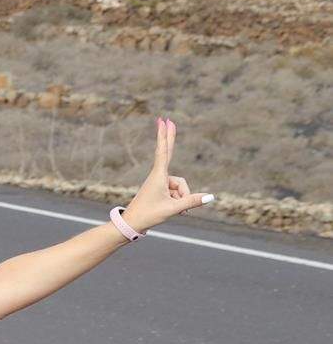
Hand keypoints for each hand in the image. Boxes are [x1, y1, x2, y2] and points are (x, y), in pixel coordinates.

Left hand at [122, 117, 211, 232]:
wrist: (132, 224)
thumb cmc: (149, 215)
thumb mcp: (173, 209)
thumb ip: (192, 201)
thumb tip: (211, 197)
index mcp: (158, 176)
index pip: (164, 151)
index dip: (166, 136)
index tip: (164, 121)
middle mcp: (159, 176)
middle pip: (168, 153)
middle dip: (169, 137)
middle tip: (166, 119)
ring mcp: (159, 182)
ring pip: (180, 186)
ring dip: (181, 198)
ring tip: (172, 209)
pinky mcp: (160, 189)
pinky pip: (177, 192)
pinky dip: (179, 201)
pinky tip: (176, 211)